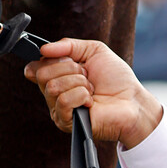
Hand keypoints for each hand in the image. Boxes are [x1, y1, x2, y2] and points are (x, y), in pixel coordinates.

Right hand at [24, 38, 162, 148]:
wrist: (133, 101)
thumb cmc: (116, 78)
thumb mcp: (93, 50)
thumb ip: (67, 45)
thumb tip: (43, 49)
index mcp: (57, 76)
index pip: (34, 67)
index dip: (48, 60)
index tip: (67, 60)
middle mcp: (54, 93)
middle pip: (42, 74)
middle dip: (69, 69)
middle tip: (86, 75)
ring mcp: (58, 109)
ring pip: (53, 87)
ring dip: (79, 83)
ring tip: (91, 89)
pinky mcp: (66, 122)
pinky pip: (63, 101)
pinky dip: (81, 96)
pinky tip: (91, 102)